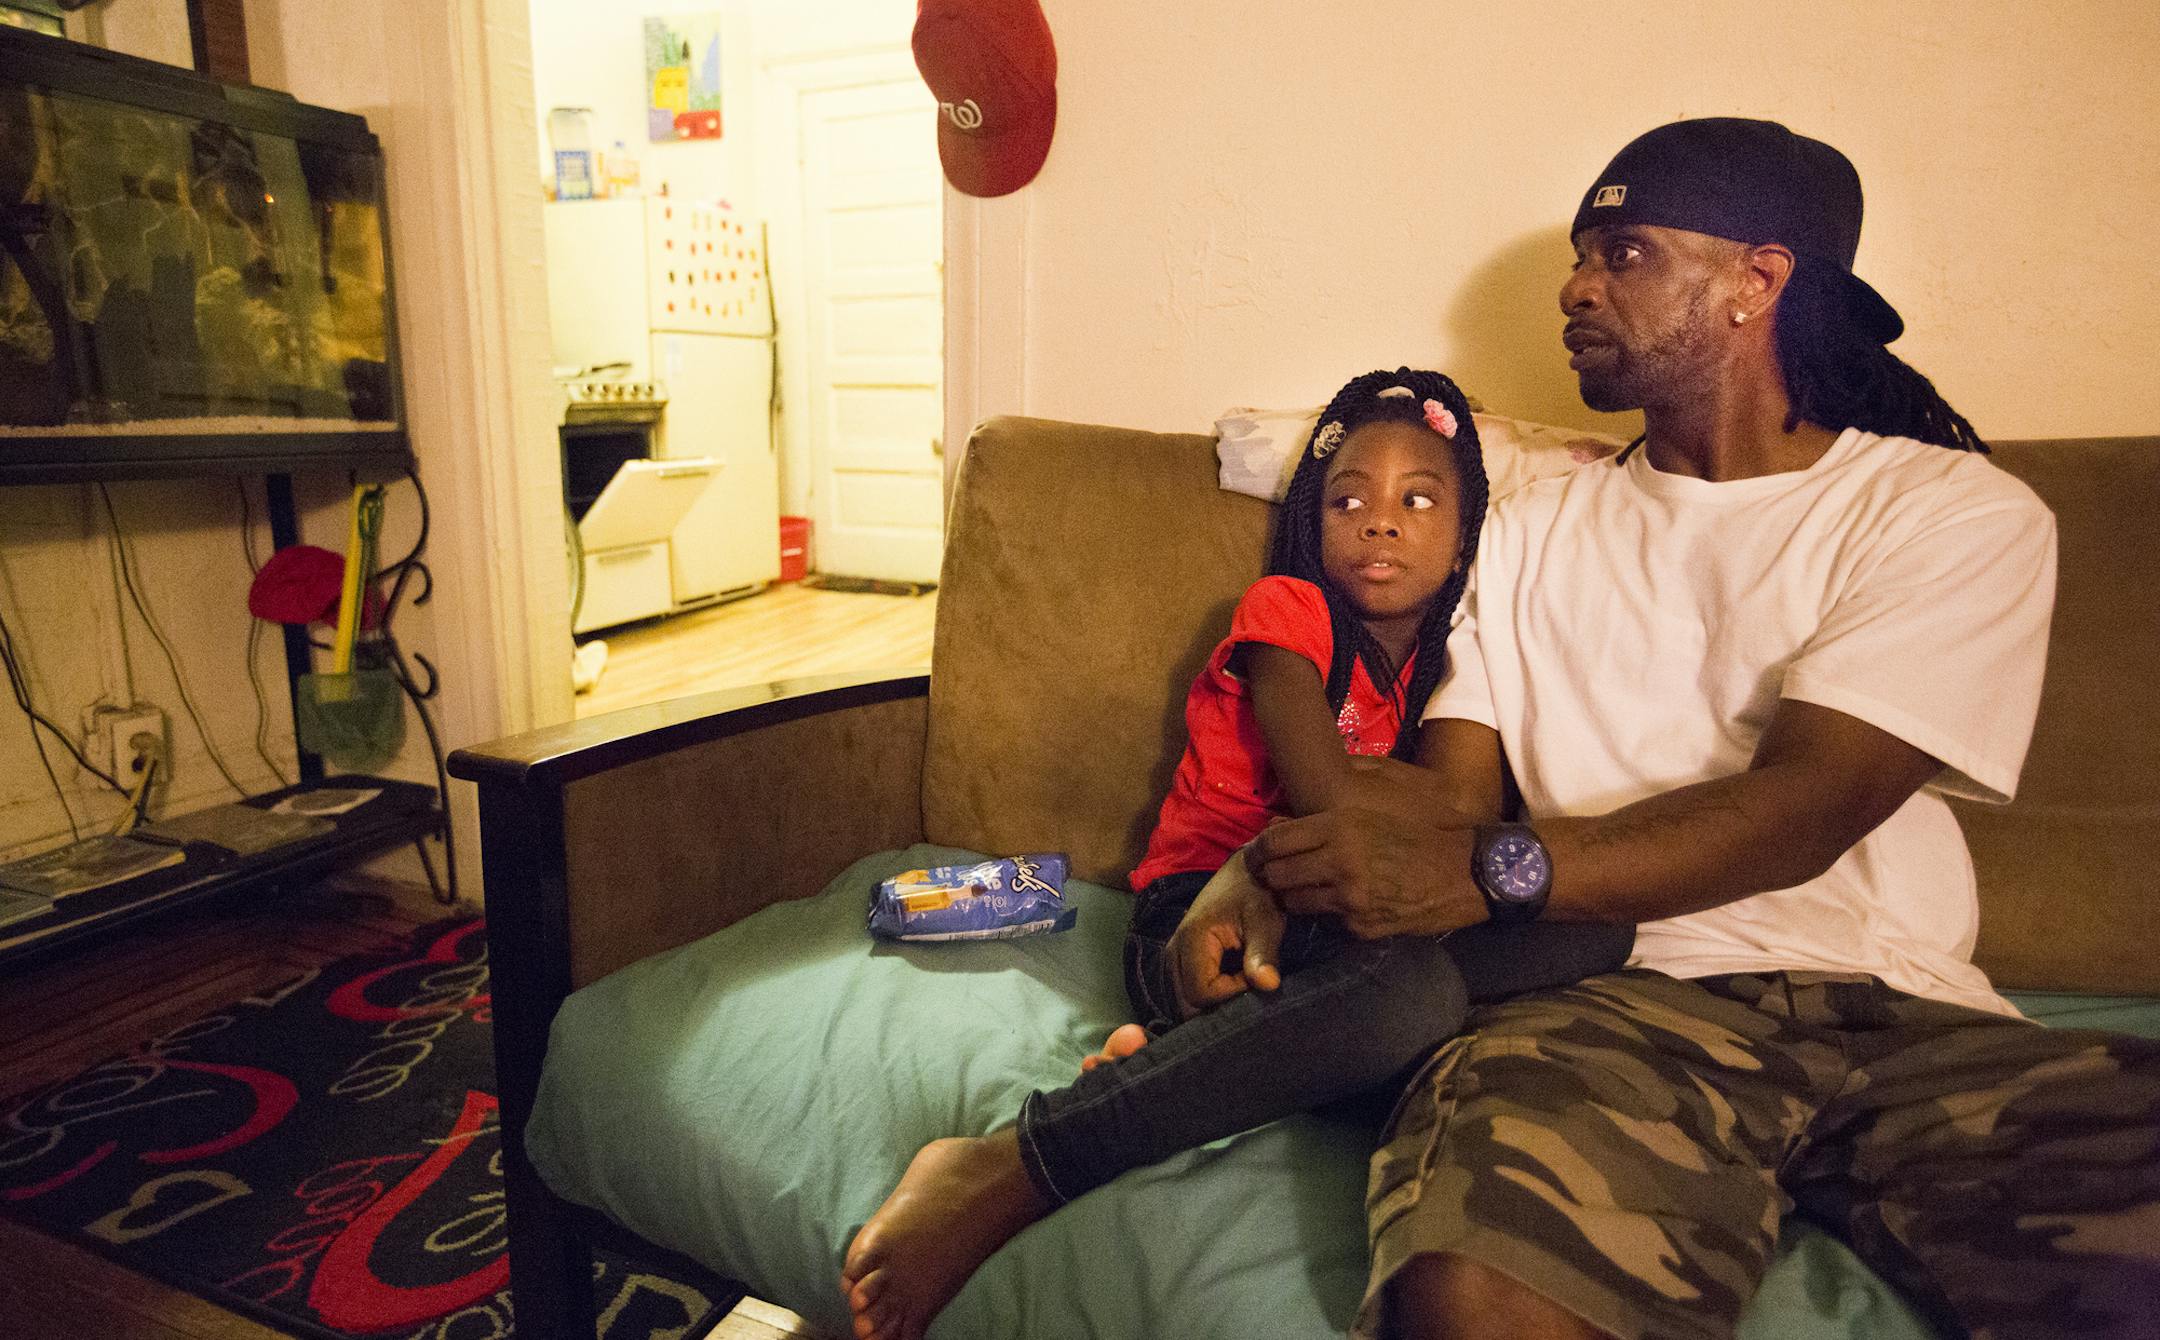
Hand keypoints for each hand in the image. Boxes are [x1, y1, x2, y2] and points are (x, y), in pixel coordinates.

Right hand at [1164, 857, 1286, 1017]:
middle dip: (1220, 1004)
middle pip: (1188, 1002)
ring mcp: (1174, 955)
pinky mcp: (1181, 958)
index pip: (1202, 993)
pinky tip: (1232, 982)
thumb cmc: (1257, 893)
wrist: (1247, 873)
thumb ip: (1263, 953)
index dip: (1231, 994)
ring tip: (1241, 981)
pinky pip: (1189, 990)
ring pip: (1186, 1000)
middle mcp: (1174, 949)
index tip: (1254, 975)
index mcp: (1191, 939)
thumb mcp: (1266, 921)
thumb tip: (1269, 985)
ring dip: (1215, 1001)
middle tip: (1248, 984)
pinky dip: (1210, 995)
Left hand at [1248, 807, 1482, 939]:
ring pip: (1295, 903)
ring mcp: (1350, 897)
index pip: (1274, 841)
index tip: (1256, 857)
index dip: (1258, 851)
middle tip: (1274, 878)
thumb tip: (1277, 829)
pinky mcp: (1361, 925)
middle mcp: (1340, 860)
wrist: (1467, 873)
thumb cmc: (1419, 837)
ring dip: (1296, 899)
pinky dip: (1330, 915)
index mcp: (1341, 826)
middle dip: (1271, 878)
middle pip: (1277, 875)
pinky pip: (1328, 922)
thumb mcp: (1371, 816)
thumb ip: (1324, 823)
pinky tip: (1345, 906)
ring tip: (1308, 892)